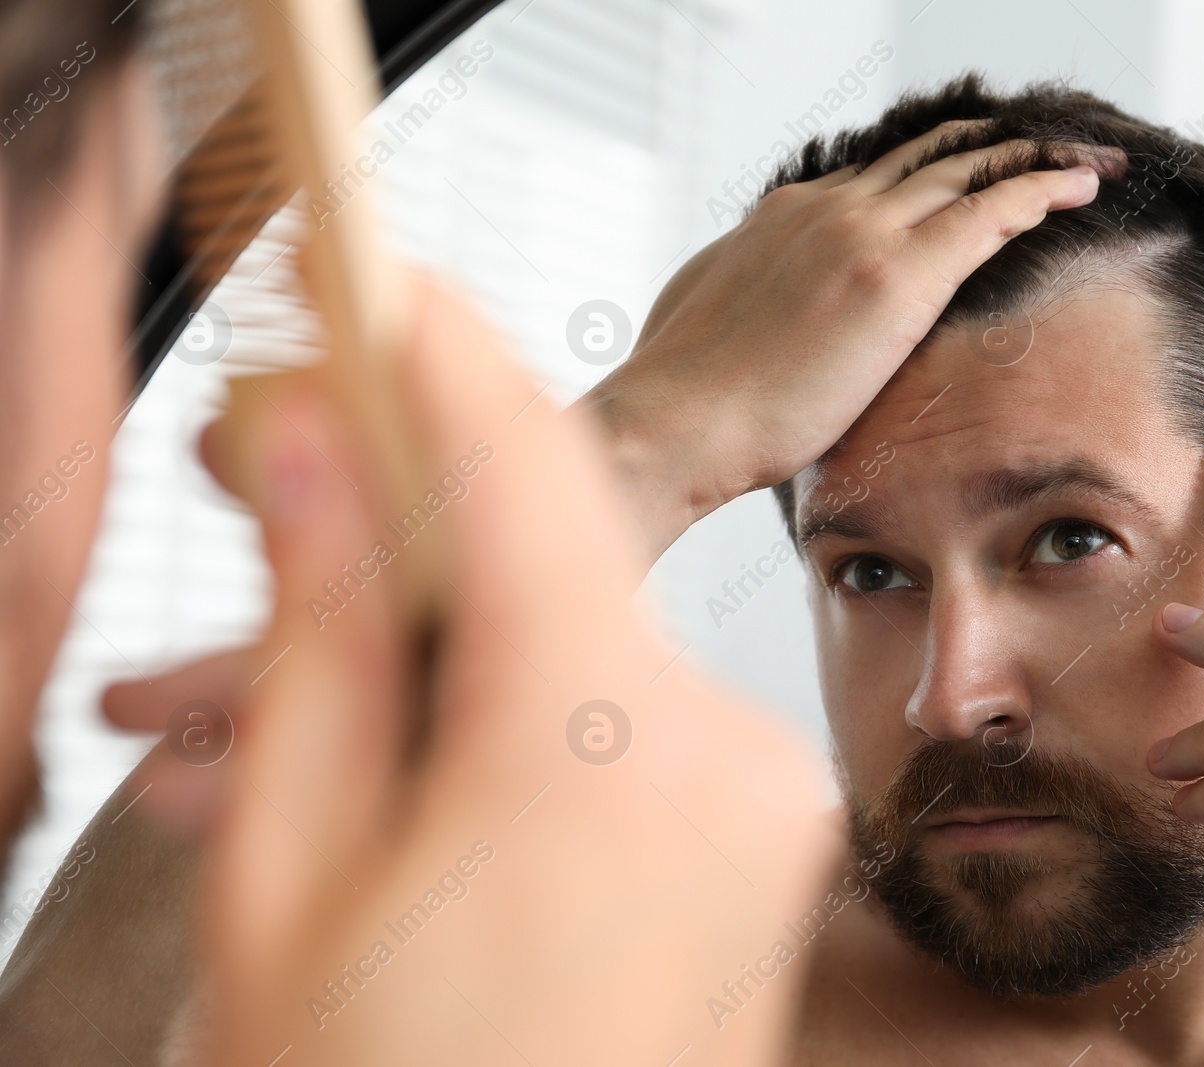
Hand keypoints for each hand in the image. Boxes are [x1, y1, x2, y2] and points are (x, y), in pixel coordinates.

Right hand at [195, 278, 837, 1065]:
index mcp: (598, 736)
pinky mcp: (764, 837)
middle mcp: (721, 743)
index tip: (384, 285)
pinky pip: (630, 728)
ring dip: (447, 669)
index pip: (525, 459)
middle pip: (547, 565)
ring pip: (578, 653)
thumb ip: (321, 645)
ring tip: (291, 753)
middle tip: (275, 544)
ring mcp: (761, 796)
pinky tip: (414, 800)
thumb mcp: (297, 871)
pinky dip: (521, 730)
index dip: (444, 351)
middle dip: (403, 554)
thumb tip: (317, 464)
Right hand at [582, 121, 1120, 562]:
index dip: (932, 173)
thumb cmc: (684, 393)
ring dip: (1037, 156)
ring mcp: (864, 231)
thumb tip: (762, 305)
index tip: (968, 181)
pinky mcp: (898, 273)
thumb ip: (750, 291)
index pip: (877, 177)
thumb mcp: (710, 314)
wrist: (678, 419)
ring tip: (1089, 159)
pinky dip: (1043, 186)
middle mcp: (829, 206)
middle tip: (1051, 149)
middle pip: (932, 155)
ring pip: (970, 167)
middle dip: (997, 147)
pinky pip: (992, 208)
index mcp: (785, 215)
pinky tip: (1083, 184)